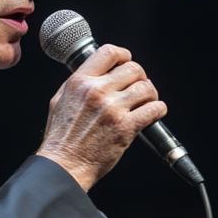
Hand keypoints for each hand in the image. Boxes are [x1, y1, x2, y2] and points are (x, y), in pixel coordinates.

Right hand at [36, 44, 166, 189]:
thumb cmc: (61, 137)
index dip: (124, 55)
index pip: (109, 53)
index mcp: (80, 82)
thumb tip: (95, 72)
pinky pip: (154, 109)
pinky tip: (153, 113)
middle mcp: (97, 92)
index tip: (127, 62)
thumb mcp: (60, 100)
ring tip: (147, 101)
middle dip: (140, 76)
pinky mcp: (126, 127)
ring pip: (146, 87)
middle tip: (138, 86)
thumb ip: (78, 83)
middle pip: (133, 69)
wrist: (65, 165)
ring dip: (150, 94)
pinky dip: (158, 109)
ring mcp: (113, 109)